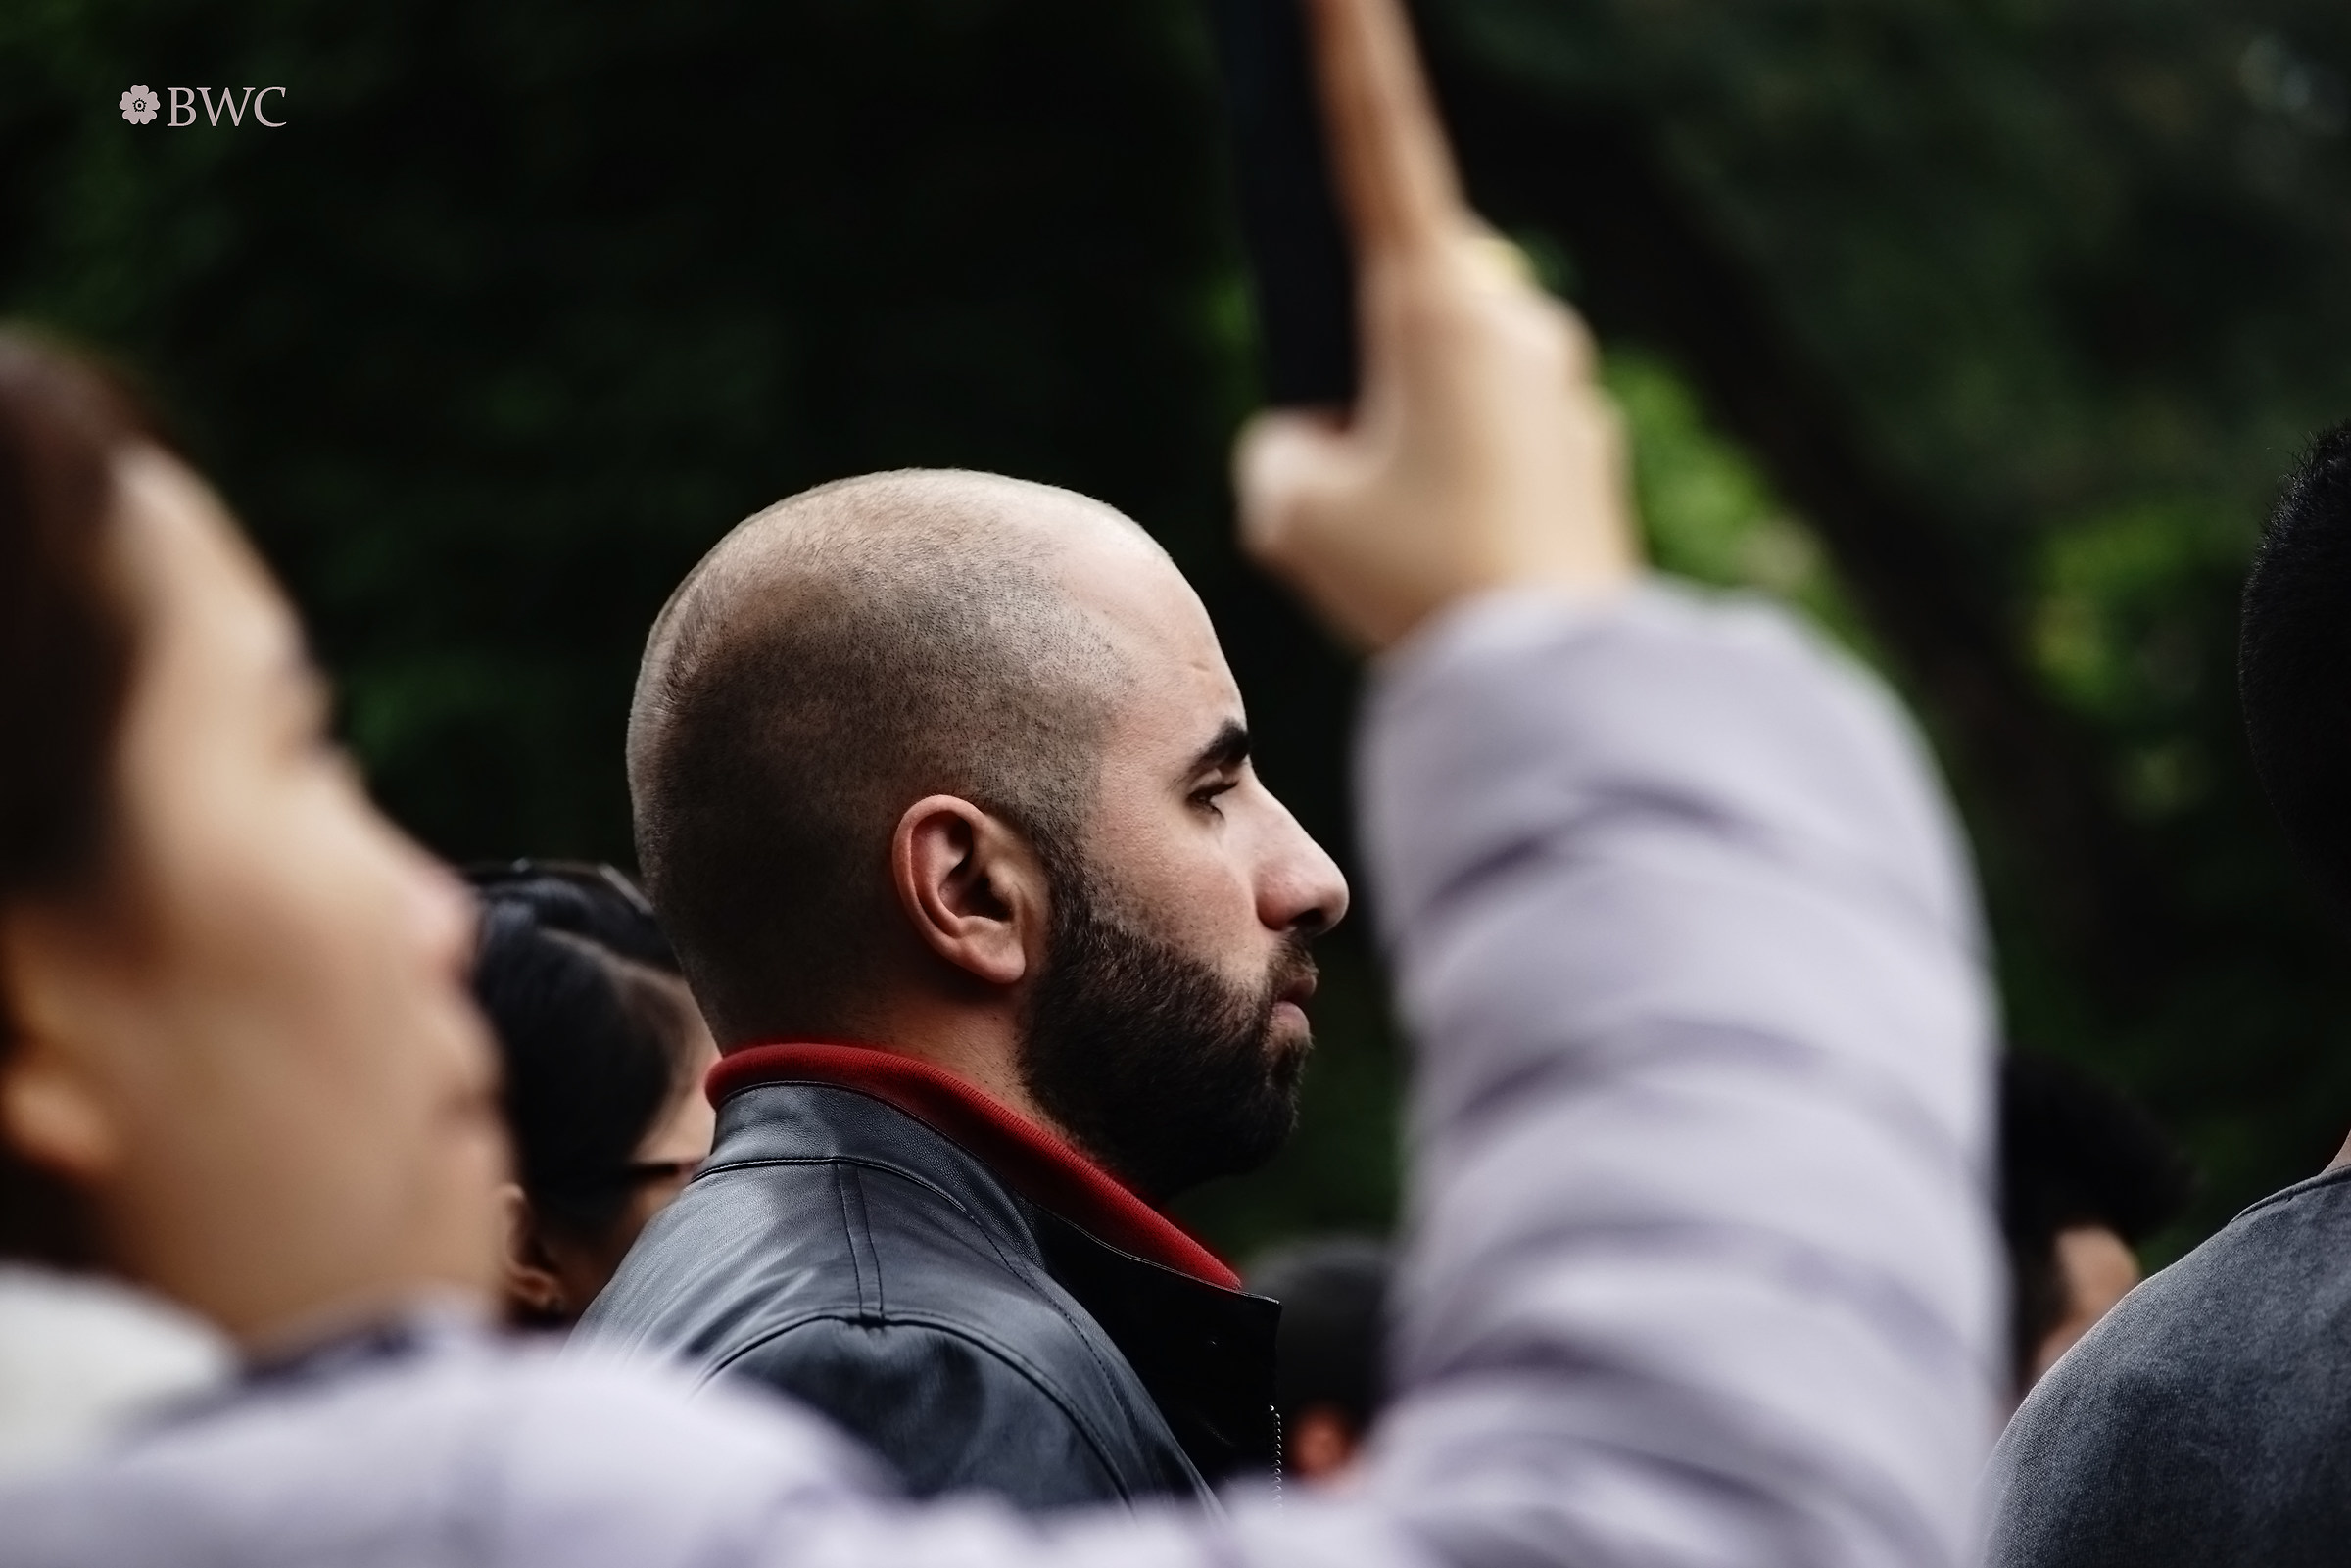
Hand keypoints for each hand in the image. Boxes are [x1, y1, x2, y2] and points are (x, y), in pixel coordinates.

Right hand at [1235, 0, 1639, 651]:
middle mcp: (1513, 314)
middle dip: (1364, 350)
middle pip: (1407, 282)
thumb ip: (1281, 453)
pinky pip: (1498, 426)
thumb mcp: (1292, 515)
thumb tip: (1322, 441)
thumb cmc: (1416, 581)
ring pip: (1453, 364)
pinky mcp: (1587, 442)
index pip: (1376, 142)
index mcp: (1433, 299)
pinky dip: (1460, 470)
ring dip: (1411, 419)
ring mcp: (1561, 377)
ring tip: (1399, 538)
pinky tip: (1451, 556)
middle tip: (1344, 465)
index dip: (1344, 46)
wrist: (1553, 682)